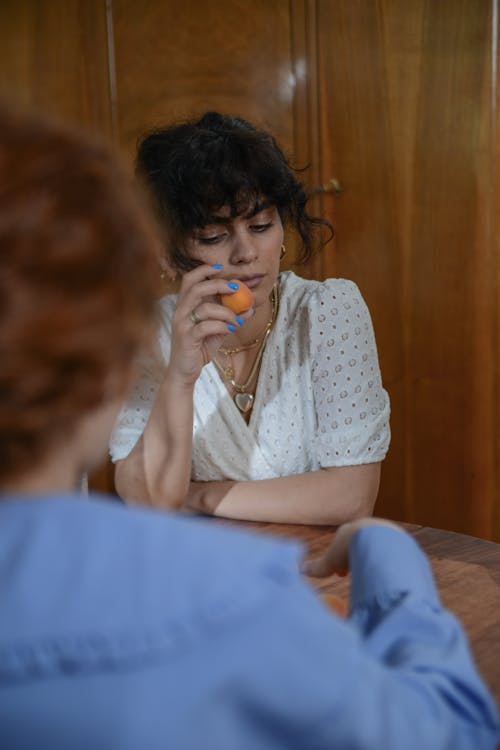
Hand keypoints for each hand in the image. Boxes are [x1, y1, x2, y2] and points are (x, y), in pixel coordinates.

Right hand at [168, 264, 253, 385]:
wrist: (184, 372)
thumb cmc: (200, 348)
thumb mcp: (218, 331)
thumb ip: (232, 318)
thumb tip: (251, 309)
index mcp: (185, 305)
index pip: (189, 279)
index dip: (204, 270)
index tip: (222, 269)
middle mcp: (180, 311)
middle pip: (197, 287)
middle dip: (219, 285)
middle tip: (237, 289)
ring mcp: (182, 324)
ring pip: (205, 307)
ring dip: (226, 312)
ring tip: (236, 320)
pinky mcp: (186, 338)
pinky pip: (206, 326)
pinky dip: (222, 326)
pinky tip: (229, 329)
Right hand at [302, 517, 401, 577]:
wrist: (379, 542)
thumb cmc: (351, 550)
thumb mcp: (330, 562)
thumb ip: (317, 568)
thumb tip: (299, 571)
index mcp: (349, 529)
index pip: (343, 542)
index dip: (340, 558)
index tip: (341, 573)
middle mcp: (367, 527)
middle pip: (360, 544)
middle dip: (356, 559)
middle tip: (355, 575)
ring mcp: (384, 532)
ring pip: (377, 548)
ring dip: (373, 561)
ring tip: (371, 578)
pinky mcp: (401, 540)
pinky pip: (394, 554)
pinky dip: (389, 564)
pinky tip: (386, 576)